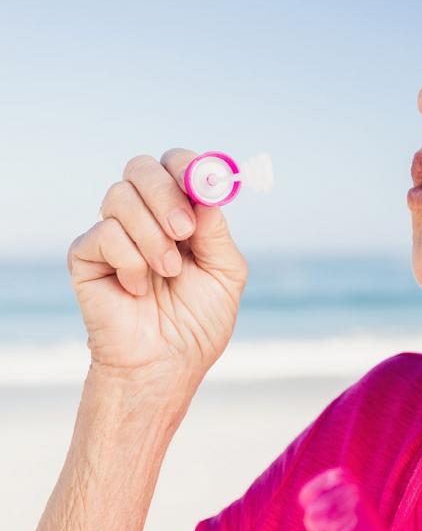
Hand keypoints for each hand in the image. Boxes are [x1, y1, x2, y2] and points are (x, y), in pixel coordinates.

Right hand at [67, 149, 248, 388]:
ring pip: (121, 196)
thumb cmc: (198, 322)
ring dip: (152, 237)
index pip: (174, 165)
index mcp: (180, 213)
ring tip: (168, 273)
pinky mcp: (86, 255)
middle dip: (167, 195)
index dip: (187, 165)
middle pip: (142, 167)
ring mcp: (113, 233)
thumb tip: (207, 195)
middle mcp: (145, 216)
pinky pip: (105, 234)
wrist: (166, 365)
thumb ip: (218, 232)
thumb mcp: (226, 273)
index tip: (202, 182)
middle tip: (184, 232)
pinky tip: (138, 289)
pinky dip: (130, 262)